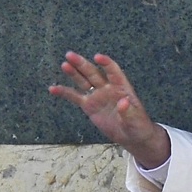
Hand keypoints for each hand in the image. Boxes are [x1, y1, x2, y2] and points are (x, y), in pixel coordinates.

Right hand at [49, 51, 169, 169]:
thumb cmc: (138, 125)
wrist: (131, 136)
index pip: (114, 72)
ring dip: (73, 73)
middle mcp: (108, 88)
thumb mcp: (136, 120)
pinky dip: (64, 92)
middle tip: (70, 55)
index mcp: (122, 88)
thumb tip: (124, 102)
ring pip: (83, 81)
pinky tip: (53, 89)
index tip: (97, 57)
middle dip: (83, 64)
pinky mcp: (89, 105)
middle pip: (94, 73)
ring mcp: (97, 96)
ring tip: (64, 65)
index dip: (106, 64)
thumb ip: (129, 111)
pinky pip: (75, 97)